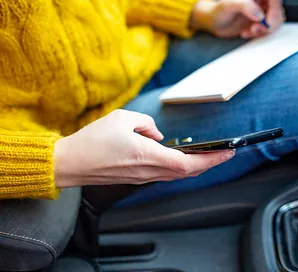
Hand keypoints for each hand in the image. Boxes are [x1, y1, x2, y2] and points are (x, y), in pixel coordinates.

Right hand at [53, 109, 233, 187]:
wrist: (69, 163)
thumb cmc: (93, 140)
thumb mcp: (123, 118)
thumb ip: (147, 124)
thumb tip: (157, 134)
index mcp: (148, 156)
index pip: (188, 163)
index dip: (211, 159)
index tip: (228, 153)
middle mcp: (148, 171)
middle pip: (187, 172)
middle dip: (210, 163)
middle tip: (225, 153)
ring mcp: (142, 177)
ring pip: (176, 174)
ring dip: (195, 166)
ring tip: (209, 155)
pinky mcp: (135, 178)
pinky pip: (164, 173)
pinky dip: (179, 167)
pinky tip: (183, 159)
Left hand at [191, 0, 285, 38]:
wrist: (212, 22)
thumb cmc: (217, 10)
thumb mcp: (227, 5)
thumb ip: (244, 5)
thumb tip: (259, 14)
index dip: (275, 10)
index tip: (268, 23)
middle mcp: (260, 0)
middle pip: (278, 11)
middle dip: (269, 23)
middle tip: (255, 29)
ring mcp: (261, 12)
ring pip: (275, 22)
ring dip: (263, 30)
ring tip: (248, 31)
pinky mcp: (259, 23)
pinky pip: (267, 30)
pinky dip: (259, 35)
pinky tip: (246, 33)